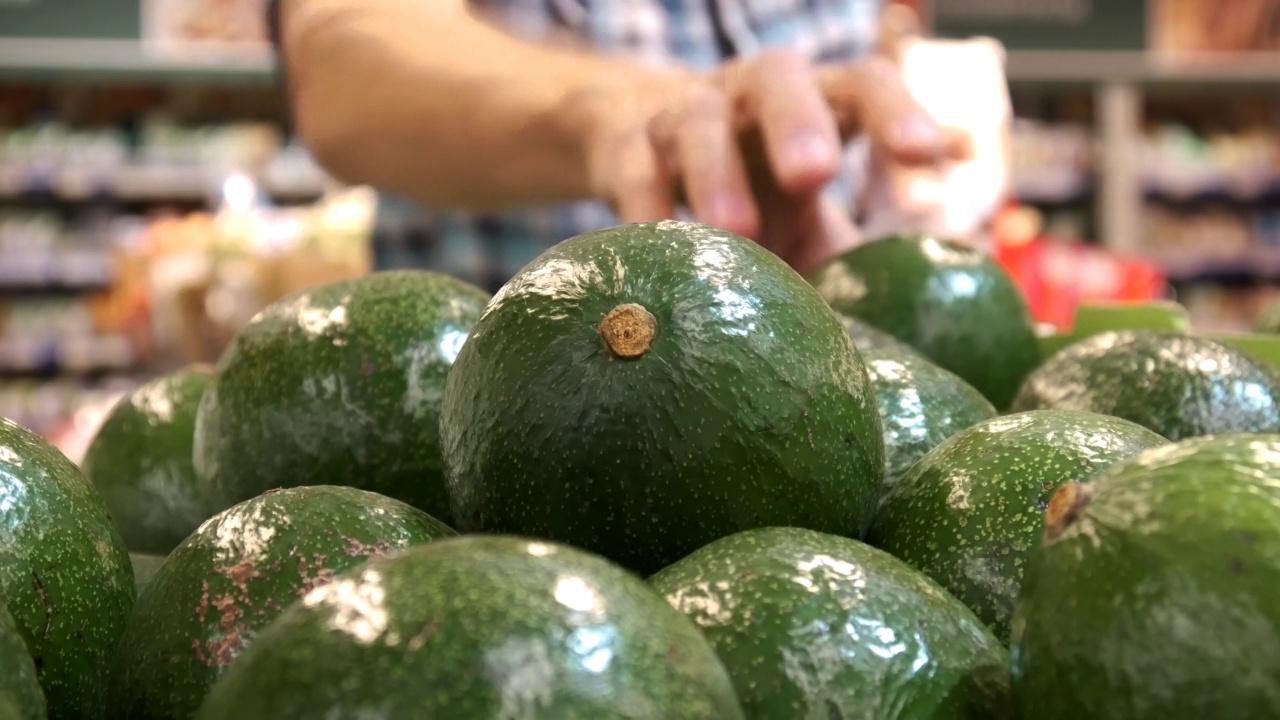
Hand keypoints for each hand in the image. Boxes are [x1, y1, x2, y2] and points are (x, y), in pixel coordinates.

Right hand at [571, 44, 966, 272]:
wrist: (641, 158)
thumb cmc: (755, 200)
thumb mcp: (814, 228)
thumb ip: (861, 263)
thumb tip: (915, 336)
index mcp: (815, 105)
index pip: (864, 85)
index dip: (896, 112)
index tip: (927, 158)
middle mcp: (751, 94)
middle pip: (779, 76)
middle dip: (798, 121)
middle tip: (815, 174)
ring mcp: (684, 114)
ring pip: (698, 120)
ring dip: (717, 169)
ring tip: (736, 231)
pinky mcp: (626, 146)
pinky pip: (633, 169)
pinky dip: (647, 208)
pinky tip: (661, 248)